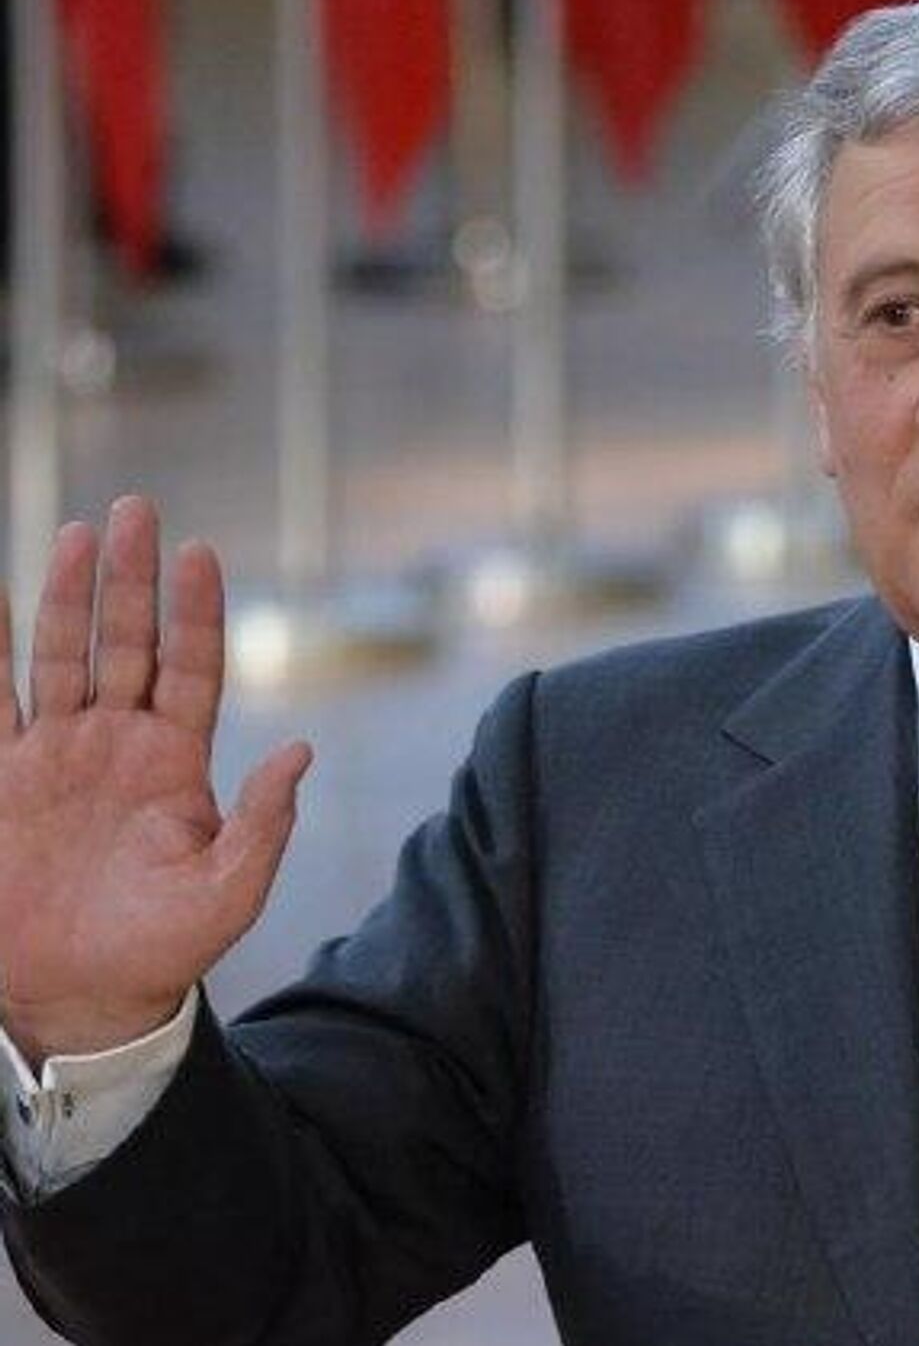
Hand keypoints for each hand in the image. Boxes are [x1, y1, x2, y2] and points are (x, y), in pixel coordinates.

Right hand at [0, 498, 309, 1069]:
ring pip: (63, 657)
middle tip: (138, 508)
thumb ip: (264, 821)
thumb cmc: (166, 949)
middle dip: (132, 579)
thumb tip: (302, 751)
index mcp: (177, 761)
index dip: (196, 612)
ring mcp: (57, 755)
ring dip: (70, 597)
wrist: (83, 997)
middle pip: (127, 643)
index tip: (202, 553)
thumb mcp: (230, 891)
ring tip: (81, 532)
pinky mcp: (2, 780)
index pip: (192, 667)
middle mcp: (118, 743)